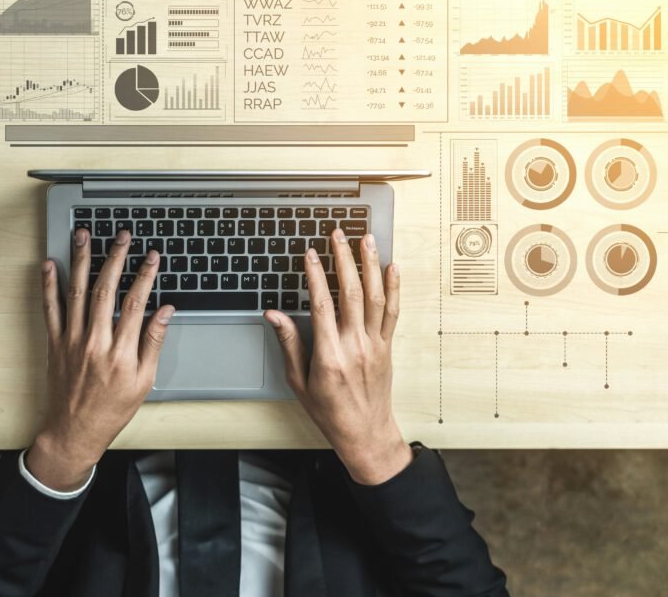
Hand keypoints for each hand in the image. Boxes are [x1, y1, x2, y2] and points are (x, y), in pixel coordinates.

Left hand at [26, 228, 173, 491]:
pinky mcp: (54, 343)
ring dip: (81, 260)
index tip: (151, 257)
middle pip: (105, 289)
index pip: (135, 303)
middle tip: (122, 236)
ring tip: (84, 236)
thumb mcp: (144, 382)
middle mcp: (94, 342)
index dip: (145, 275)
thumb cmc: (111, 410)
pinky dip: (48, 285)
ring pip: (76, 291)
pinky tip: (49, 264)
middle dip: (115, 257)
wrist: (73, 432)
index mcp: (121, 352)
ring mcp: (71, 340)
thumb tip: (165, 312)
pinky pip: (50, 308)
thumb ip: (153, 343)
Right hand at [264, 229, 411, 485]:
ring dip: (371, 265)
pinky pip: (392, 312)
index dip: (316, 275)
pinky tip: (392, 268)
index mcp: (329, 355)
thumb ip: (289, 344)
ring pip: (375, 297)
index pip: (322, 305)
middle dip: (344, 259)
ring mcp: (374, 345)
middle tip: (338, 234)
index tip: (310, 253)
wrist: (366, 434)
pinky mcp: (387, 347)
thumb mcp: (298, 382)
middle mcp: (354, 346)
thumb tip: (274, 315)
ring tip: (367, 239)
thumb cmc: (329, 412)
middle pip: (351, 293)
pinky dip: (394, 288)